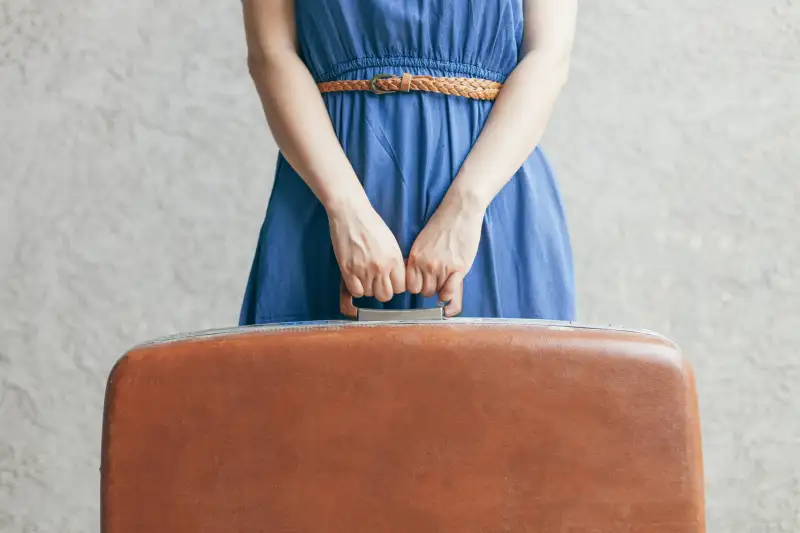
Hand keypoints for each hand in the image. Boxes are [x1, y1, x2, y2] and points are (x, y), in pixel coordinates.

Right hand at [327, 197, 405, 303]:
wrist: (351, 213)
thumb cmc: (371, 224)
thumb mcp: (391, 242)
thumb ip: (395, 262)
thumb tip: (396, 277)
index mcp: (394, 259)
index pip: (400, 288)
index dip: (395, 286)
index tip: (390, 281)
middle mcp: (380, 267)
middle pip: (385, 295)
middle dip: (382, 291)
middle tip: (377, 282)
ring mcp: (363, 270)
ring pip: (370, 294)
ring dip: (368, 288)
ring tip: (365, 276)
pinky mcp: (348, 270)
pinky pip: (356, 291)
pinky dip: (357, 289)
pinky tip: (357, 279)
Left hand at [406, 200, 483, 316]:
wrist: (460, 212)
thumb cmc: (441, 224)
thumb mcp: (421, 242)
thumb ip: (416, 260)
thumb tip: (413, 277)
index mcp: (415, 258)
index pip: (410, 286)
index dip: (418, 286)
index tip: (424, 281)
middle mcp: (426, 264)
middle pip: (423, 292)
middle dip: (430, 288)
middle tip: (437, 278)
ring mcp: (442, 267)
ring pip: (437, 292)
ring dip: (441, 287)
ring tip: (446, 276)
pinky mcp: (458, 268)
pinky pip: (449, 291)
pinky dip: (449, 293)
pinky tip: (451, 284)